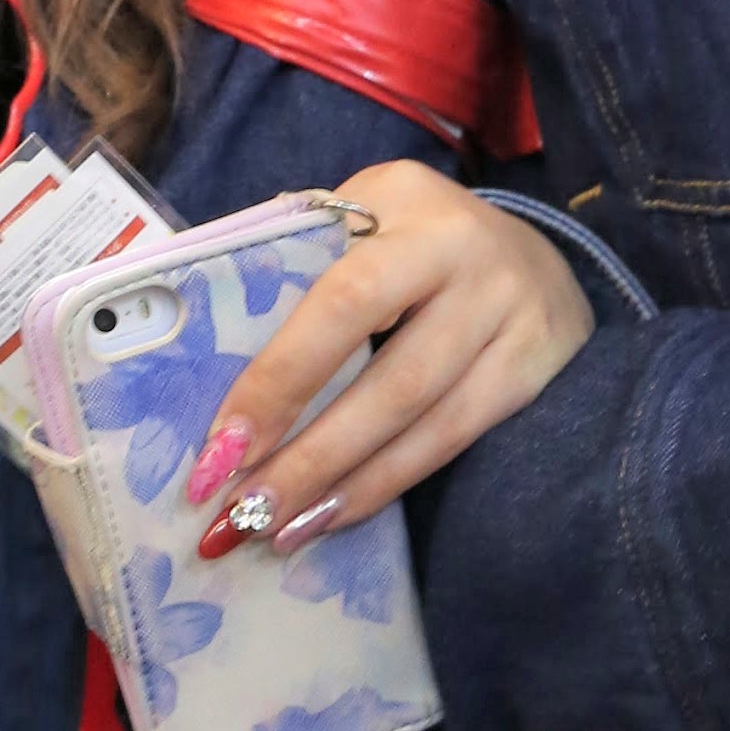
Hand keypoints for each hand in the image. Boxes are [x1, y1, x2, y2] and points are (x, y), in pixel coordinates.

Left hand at [183, 160, 596, 556]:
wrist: (532, 256)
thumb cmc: (405, 245)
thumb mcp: (354, 224)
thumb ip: (291, 267)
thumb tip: (195, 356)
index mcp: (400, 200)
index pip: (335, 300)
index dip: (277, 380)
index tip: (221, 447)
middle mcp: (465, 251)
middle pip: (384, 372)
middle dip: (304, 454)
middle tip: (237, 513)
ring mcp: (510, 311)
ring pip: (419, 417)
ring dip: (339, 484)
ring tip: (273, 530)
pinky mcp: (534, 367)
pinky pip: (454, 439)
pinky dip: (386, 484)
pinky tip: (334, 517)